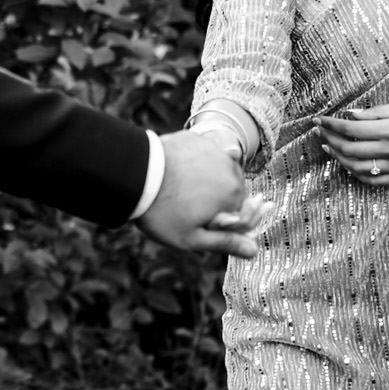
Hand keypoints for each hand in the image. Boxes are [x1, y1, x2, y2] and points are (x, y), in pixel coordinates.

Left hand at [137, 129, 263, 255]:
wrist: (133, 176)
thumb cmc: (162, 212)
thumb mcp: (192, 237)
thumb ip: (226, 243)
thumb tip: (254, 251)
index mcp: (233, 193)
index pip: (239, 211)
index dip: (217, 220)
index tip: (195, 221)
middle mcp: (230, 167)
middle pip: (229, 188)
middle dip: (214, 198)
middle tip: (184, 205)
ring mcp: (212, 149)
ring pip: (217, 170)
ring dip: (205, 179)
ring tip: (177, 189)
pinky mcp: (195, 138)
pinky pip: (201, 154)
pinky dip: (192, 163)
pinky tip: (173, 172)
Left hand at [316, 103, 388, 185]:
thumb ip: (378, 112)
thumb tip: (350, 114)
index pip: (351, 129)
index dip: (331, 124)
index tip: (318, 120)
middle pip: (350, 149)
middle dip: (330, 139)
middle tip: (319, 132)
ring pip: (358, 168)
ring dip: (339, 158)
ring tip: (329, 147)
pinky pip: (374, 181)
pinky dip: (357, 174)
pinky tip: (348, 165)